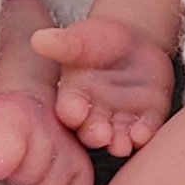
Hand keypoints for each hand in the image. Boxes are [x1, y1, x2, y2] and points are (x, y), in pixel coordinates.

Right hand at [29, 17, 175, 156]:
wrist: (135, 44)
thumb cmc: (99, 41)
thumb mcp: (83, 39)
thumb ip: (64, 44)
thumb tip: (39, 39)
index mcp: (74, 96)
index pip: (69, 108)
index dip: (72, 111)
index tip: (75, 112)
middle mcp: (95, 113)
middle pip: (91, 131)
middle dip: (95, 135)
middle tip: (100, 136)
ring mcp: (120, 119)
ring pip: (117, 137)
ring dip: (118, 143)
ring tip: (121, 145)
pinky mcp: (145, 120)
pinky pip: (143, 132)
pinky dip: (142, 135)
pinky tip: (142, 134)